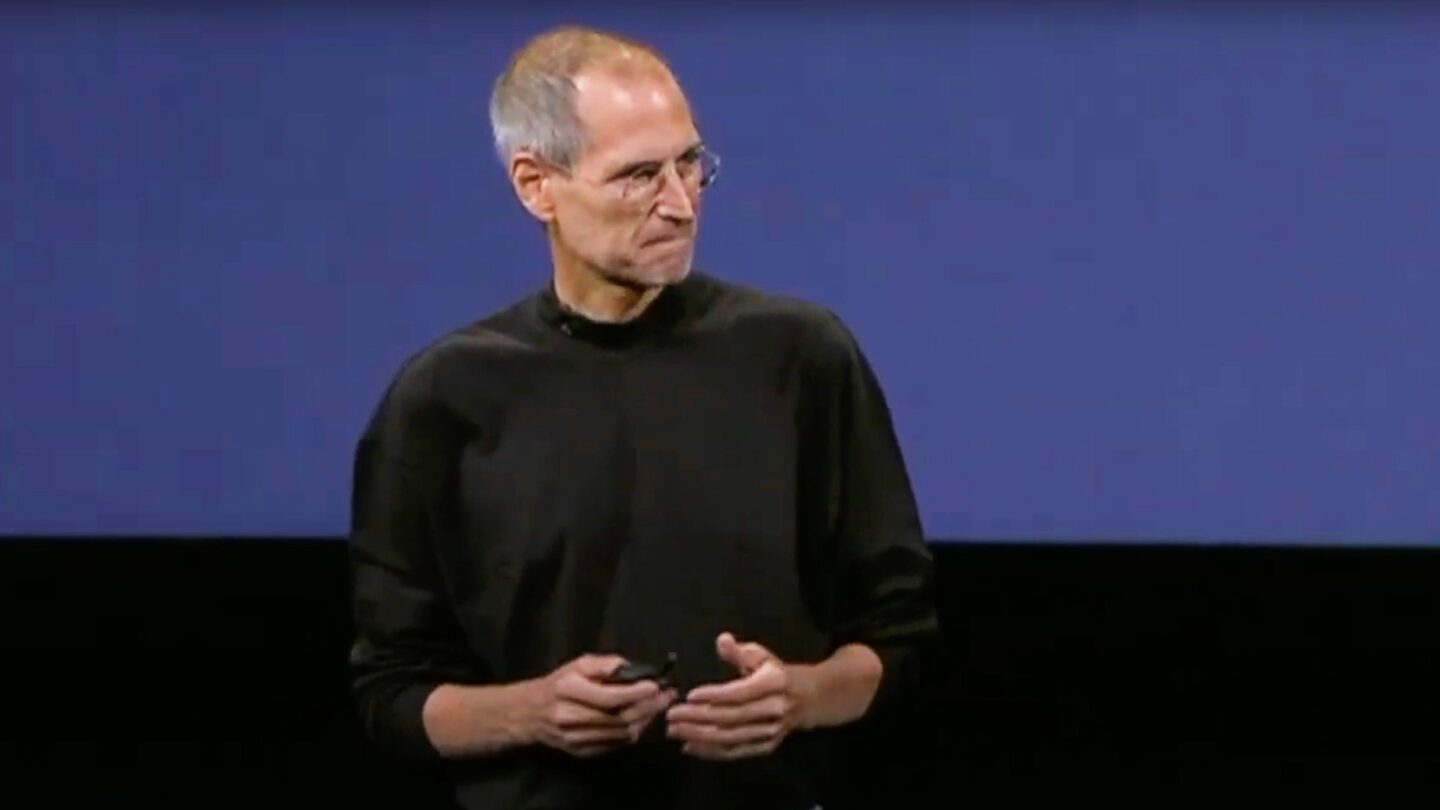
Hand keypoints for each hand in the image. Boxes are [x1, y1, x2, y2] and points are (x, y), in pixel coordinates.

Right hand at [527, 654, 677, 757]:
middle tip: (666, 697)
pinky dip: (632, 733)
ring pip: (621, 735)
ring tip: (657, 707)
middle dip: (648, 707)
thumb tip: (636, 671)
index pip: (610, 697)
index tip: (657, 685)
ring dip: (644, 721)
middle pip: (620, 719)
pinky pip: (615, 745)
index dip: (637, 693)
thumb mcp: (578, 664)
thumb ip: (606, 665)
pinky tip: (640, 720)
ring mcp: (575, 739)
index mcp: (568, 691)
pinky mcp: (581, 753)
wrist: (529, 713)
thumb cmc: (558, 683)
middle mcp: (570, 718)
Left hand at [665, 632, 808, 759]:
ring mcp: (771, 731)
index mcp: (774, 683)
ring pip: (731, 738)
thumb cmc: (777, 674)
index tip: (690, 695)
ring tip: (674, 731)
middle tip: (672, 715)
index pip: (740, 692)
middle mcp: (774, 709)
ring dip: (699, 736)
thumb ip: (739, 651)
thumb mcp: (762, 656)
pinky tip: (689, 746)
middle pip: (731, 717)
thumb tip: (722, 640)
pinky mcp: (765, 746)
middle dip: (698, 718)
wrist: (809, 699)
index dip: (714, 695)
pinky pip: (735, 752)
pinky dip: (711, 751)